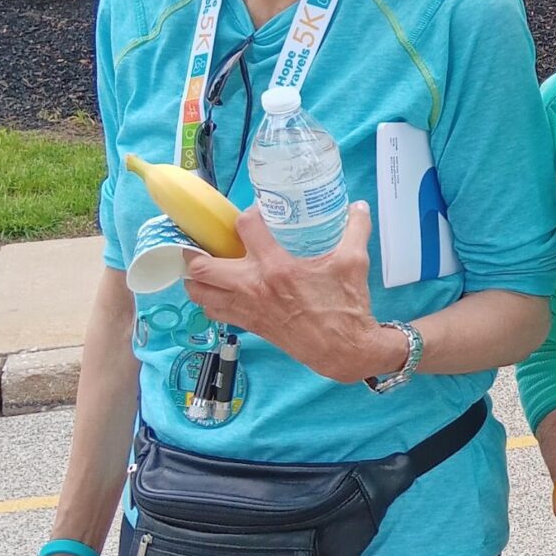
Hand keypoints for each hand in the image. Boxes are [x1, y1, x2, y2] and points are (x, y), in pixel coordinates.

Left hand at [183, 203, 386, 382]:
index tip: (258, 212)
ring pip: (199, 292)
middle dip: (199, 249)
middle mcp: (254, 287)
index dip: (247, 212)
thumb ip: (356, 229)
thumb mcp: (355, 262)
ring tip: (206, 263)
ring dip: (197, 277)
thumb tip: (358, 206)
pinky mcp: (249, 324)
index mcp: (277, 267)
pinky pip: (213, 311)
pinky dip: (209, 299)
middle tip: (210, 239)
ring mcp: (247, 308)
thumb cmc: (346, 307)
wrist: (342, 349)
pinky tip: (221, 289)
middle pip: (202, 266)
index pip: (244, 228)